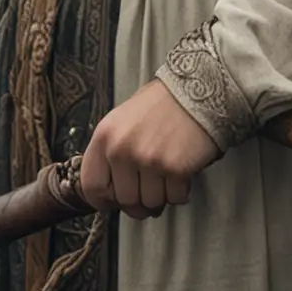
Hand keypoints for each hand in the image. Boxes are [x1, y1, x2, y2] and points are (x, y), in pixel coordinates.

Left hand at [79, 79, 218, 219]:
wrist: (200, 88)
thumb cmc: (165, 102)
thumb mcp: (125, 118)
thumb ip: (113, 151)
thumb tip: (112, 188)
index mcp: (105, 135)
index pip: (91, 186)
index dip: (104, 199)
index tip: (115, 200)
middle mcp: (122, 149)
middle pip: (124, 199)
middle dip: (140, 198)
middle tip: (151, 186)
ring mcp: (148, 160)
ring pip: (150, 202)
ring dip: (162, 194)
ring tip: (169, 173)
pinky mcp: (174, 168)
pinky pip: (174, 197)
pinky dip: (180, 191)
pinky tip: (183, 172)